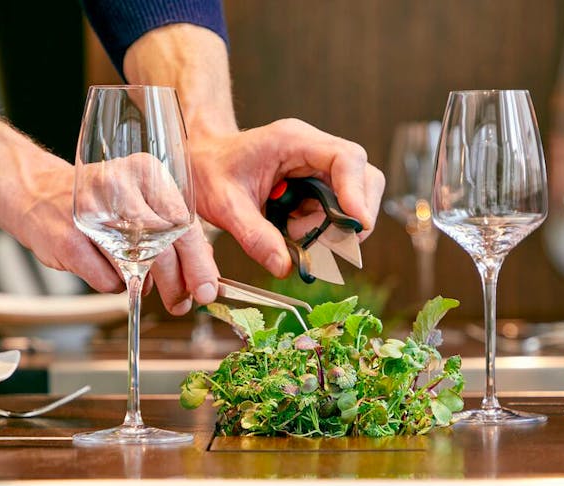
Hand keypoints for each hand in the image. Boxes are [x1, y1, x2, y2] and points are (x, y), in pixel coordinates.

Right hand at [0, 129, 218, 313]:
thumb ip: (172, 228)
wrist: (36, 192)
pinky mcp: (72, 240)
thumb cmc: (97, 201)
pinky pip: (109, 282)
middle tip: (181, 302)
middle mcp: (120, 188)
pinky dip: (113, 284)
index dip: (199, 263)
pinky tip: (105, 267)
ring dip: (144, 285)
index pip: (184, 225)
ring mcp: (94, 215)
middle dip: (177, 285)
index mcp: (145, 172)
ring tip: (135, 276)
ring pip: (138, 270)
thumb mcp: (139, 199)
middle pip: (165, 250)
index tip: (207, 289)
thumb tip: (204, 268)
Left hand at [189, 119, 385, 276]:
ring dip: (333, 226)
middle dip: (352, 216)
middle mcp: (313, 149)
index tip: (358, 224)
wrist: (200, 159)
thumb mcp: (225, 205)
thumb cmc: (209, 170)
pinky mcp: (315, 185)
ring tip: (294, 233)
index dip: (358, 192)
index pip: (346, 158)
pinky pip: (336, 209)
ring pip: (354, 198)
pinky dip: (322, 228)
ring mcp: (317, 167)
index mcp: (293, 141)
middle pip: (363, 177)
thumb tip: (284, 266)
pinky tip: (293, 230)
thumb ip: (254, 235)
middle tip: (322, 241)